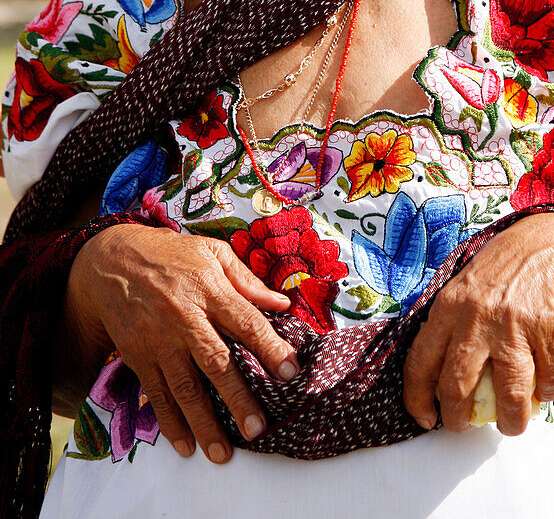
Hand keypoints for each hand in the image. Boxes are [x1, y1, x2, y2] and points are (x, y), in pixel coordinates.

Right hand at [60, 223, 297, 462]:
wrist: (112, 259)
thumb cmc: (170, 254)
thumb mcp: (211, 252)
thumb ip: (246, 279)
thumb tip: (282, 303)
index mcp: (208, 288)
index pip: (245, 320)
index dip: (269, 346)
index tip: (290, 372)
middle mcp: (184, 316)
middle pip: (215, 361)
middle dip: (237, 397)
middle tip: (258, 428)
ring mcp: (159, 340)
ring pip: (184, 387)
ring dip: (204, 422)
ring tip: (223, 453)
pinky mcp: (138, 355)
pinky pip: (156, 394)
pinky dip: (170, 423)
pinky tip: (185, 446)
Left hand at [403, 212, 553, 436]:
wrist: (549, 243)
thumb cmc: (501, 271)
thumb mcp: (463, 290)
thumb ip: (450, 327)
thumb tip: (439, 380)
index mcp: (448, 308)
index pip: (420, 362)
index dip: (417, 398)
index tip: (425, 418)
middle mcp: (476, 318)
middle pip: (458, 386)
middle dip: (459, 418)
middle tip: (465, 427)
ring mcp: (513, 326)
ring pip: (509, 395)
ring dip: (511, 422)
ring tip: (511, 425)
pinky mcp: (548, 332)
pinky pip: (546, 381)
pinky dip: (545, 393)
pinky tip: (542, 389)